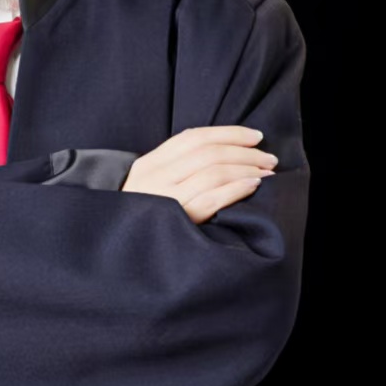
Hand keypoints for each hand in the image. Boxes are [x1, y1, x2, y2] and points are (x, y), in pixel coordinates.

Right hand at [121, 126, 277, 223]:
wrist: (116, 252)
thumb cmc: (141, 217)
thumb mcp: (148, 185)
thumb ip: (175, 168)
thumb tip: (223, 153)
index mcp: (149, 164)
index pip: (194, 138)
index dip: (229, 133)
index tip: (256, 136)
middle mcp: (155, 178)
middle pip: (208, 153)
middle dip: (245, 152)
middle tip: (269, 158)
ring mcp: (164, 200)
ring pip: (213, 173)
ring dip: (246, 169)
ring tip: (266, 173)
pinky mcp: (176, 222)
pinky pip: (211, 200)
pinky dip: (236, 189)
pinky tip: (253, 186)